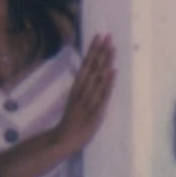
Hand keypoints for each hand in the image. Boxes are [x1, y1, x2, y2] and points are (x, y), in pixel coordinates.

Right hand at [50, 36, 116, 155]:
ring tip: (113, 48)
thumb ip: (84, 90)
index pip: (85, 64)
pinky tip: (113, 71)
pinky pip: (103, 95)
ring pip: (98, 78)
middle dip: (100, 51)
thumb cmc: (71, 123)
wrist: (62, 140)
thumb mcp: (76, 102)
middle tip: (108, 36)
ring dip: (106, 62)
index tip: (99, 36)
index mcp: (77, 87)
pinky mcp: (94, 111)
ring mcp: (87, 100)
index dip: (92, 50)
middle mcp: (81, 91)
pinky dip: (108, 83)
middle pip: (91, 67)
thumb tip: (94, 77)